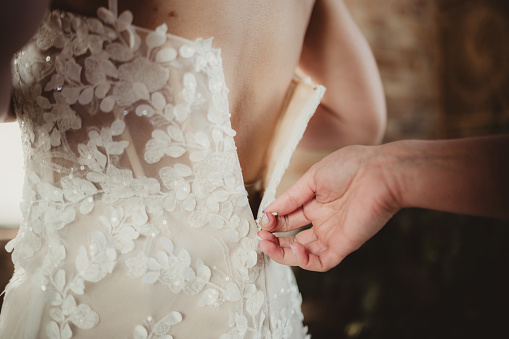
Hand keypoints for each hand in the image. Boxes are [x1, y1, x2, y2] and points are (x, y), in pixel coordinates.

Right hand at [258, 145, 399, 270]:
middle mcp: (323, 221)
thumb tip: (268, 211)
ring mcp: (333, 234)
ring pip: (304, 253)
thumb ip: (290, 198)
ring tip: (267, 245)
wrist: (381, 172)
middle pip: (293, 238)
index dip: (273, 221)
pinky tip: (294, 248)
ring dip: (283, 253)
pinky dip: (304, 261)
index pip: (288, 218)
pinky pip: (321, 261)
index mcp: (316, 203)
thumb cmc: (350, 167)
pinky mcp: (344, 245)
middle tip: (260, 238)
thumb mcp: (313, 179)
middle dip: (274, 240)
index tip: (262, 219)